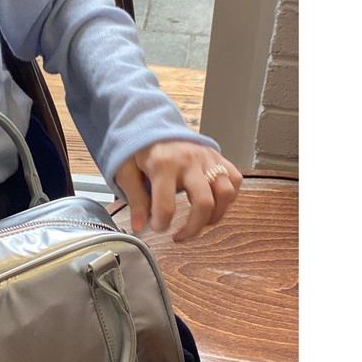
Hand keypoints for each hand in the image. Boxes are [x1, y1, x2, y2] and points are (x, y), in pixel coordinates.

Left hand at [114, 140, 242, 241]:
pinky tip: (212, 205)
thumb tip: (140, 227)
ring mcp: (207, 158)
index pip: (167, 205)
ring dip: (214, 216)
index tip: (157, 228)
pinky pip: (234, 180)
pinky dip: (228, 198)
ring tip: (198, 224)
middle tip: (179, 237)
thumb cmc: (139, 151)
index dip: (161, 224)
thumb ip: (136, 200)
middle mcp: (189, 161)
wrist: (152, 124)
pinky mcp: (218, 157)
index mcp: (163, 165)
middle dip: (193, 228)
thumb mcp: (126, 173)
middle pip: (204, 203)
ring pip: (225, 194)